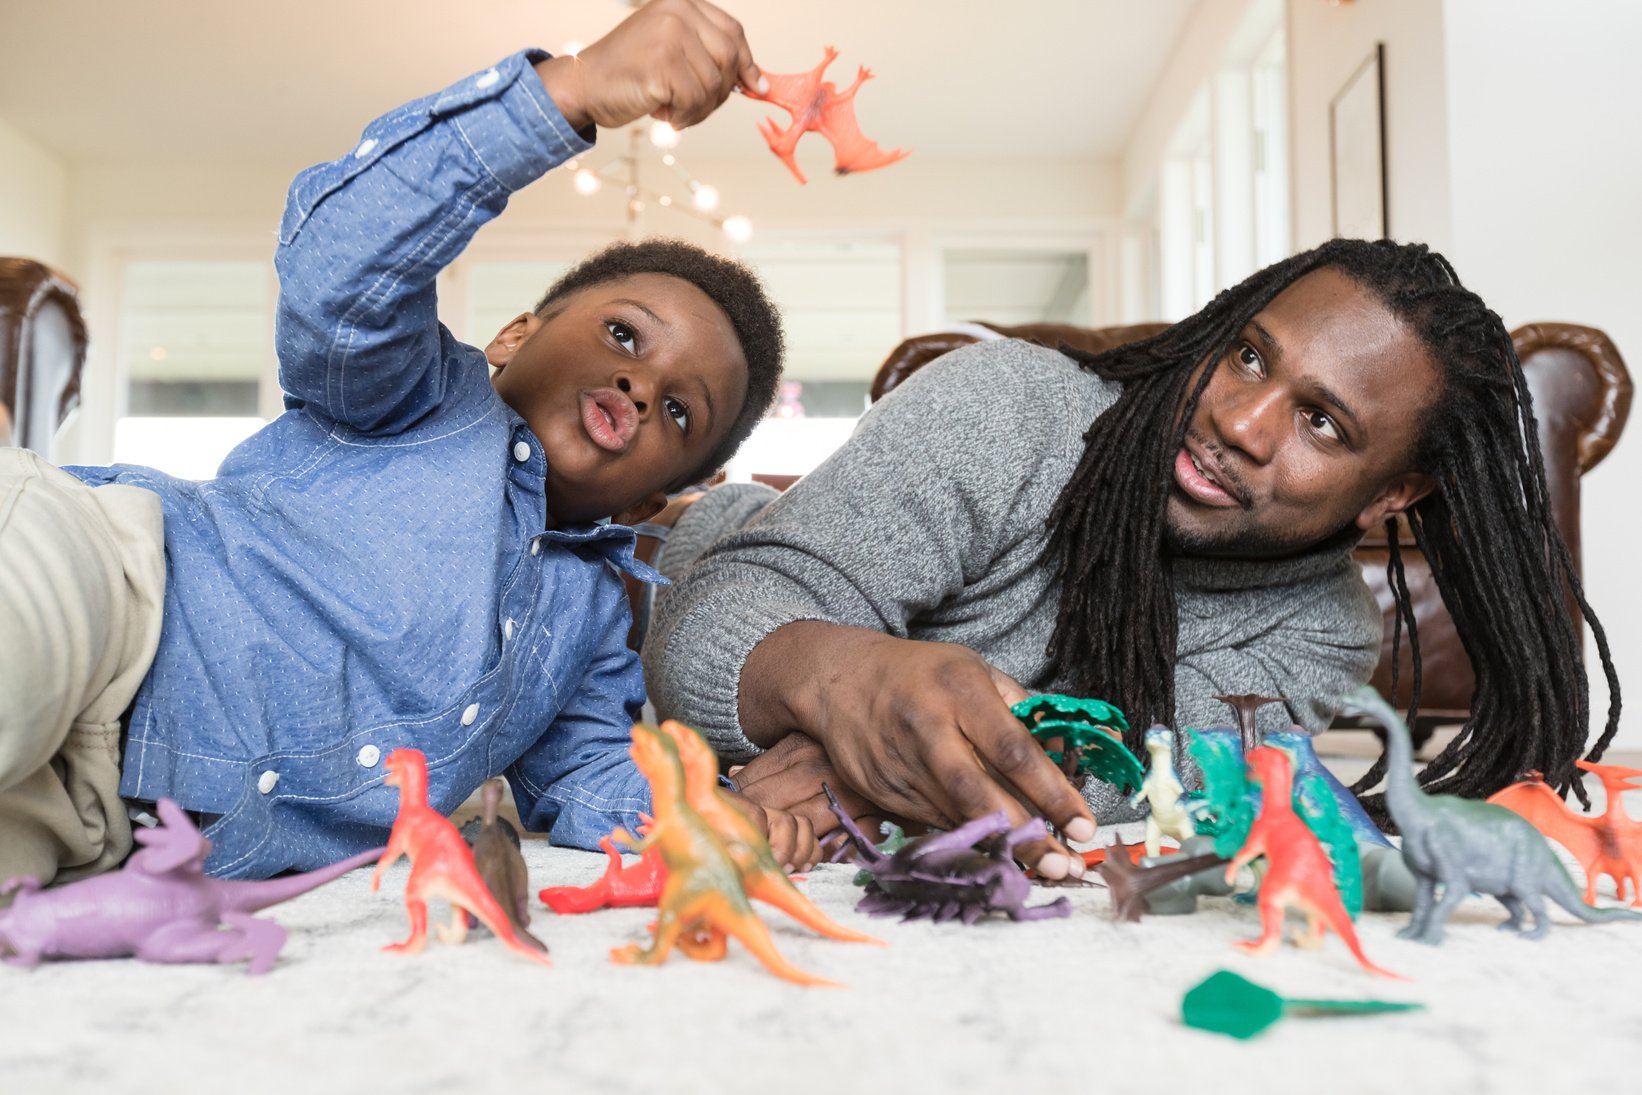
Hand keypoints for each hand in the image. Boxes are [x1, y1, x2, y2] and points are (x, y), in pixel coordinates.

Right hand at [534, 0, 764, 131]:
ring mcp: (669, 36)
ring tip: (673, 110)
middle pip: (729, 59)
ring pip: (714, 85)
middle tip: (697, 108)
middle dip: (721, 92)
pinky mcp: (662, 64)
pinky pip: (695, 101)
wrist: (583, 84)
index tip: (756, 87)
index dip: (747, 63)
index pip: (733, 32)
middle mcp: (677, 12)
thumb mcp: (671, 49)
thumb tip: (754, 81)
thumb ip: (706, 54)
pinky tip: (665, 115)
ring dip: (699, 110)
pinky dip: (685, 117)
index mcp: (682, 3)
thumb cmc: (628, 72)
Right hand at [739, 622, 1096, 878]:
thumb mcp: (976, 671)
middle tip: (1065, 865)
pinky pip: (936, 823)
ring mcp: (902, 766)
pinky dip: (970, 841)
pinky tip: (998, 855)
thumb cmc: (921, 673)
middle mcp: (929, 730)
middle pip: (981, 796)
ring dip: (1003, 849)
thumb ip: (1027, 709)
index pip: (1013, 751)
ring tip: (1043, 870)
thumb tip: (1084, 744)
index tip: (1084, 823)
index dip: (1052, 793)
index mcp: (959, 692)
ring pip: (959, 819)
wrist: (840, 680)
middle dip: (1028, 836)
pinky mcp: (886, 793)